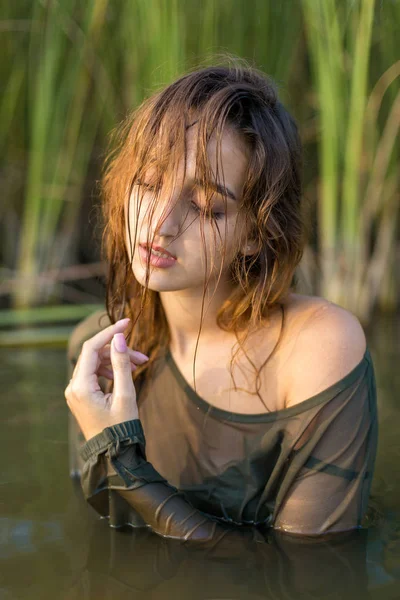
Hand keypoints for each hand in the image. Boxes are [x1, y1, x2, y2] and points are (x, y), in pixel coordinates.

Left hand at [64, 318, 148, 440]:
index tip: (127, 322)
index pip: (92, 347)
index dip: (110, 332)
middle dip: (117, 350)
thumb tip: (119, 338)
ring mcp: (76, 392)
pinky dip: (110, 370)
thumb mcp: (125, 394)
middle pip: (94, 354)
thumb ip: (121, 364)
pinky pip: (94, 374)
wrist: (113, 454)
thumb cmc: (121, 428)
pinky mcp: (81, 396)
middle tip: (142, 356)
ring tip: (139, 365)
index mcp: (80, 386)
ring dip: (116, 360)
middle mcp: (73, 387)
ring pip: (95, 363)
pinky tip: (125, 373)